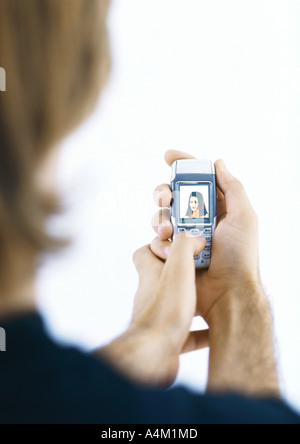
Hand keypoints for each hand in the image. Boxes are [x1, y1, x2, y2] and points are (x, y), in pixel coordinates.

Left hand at [100, 234, 208, 386]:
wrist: (155, 355)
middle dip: (183, 273)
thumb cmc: (165, 311)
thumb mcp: (178, 268)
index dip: (159, 244)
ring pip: (176, 305)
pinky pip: (187, 333)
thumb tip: (195, 237)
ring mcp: (158, 318)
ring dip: (194, 301)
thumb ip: (184, 245)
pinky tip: (215, 332)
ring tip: (214, 297)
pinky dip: (201, 331)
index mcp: (151, 275)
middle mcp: (151, 295)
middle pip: (163, 277)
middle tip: (204, 270)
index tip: (179, 244)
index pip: (144, 252)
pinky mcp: (168, 340)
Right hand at [151, 149, 261, 321]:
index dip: (183, 165)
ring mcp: (183, 237)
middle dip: (164, 194)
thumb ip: (233, 188)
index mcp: (217, 208)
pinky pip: (156, 240)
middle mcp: (198, 220)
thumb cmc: (239, 256)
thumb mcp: (244, 217)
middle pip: (172, 196)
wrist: (226, 294)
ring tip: (168, 233)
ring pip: (160, 217)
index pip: (198, 180)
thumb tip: (218, 162)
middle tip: (164, 200)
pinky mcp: (172, 253)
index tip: (168, 155)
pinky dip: (159, 243)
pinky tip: (169, 251)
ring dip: (160, 220)